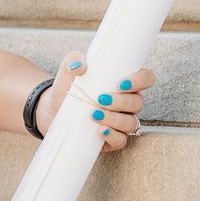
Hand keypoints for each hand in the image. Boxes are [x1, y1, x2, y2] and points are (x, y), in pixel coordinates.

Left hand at [36, 56, 156, 150]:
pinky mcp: (111, 139)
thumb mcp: (68, 70)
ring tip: (94, 115)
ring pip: (130, 122)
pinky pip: (121, 140)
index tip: (122, 84)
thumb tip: (79, 65)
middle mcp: (128, 103)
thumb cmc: (68, 87)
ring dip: (114, 119)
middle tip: (101, 99)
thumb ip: (73, 60)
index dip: (140, 80)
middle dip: (121, 102)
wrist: (53, 110)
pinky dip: (112, 136)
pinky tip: (100, 130)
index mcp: (125, 83)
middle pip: (138, 102)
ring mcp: (121, 121)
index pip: (146, 78)